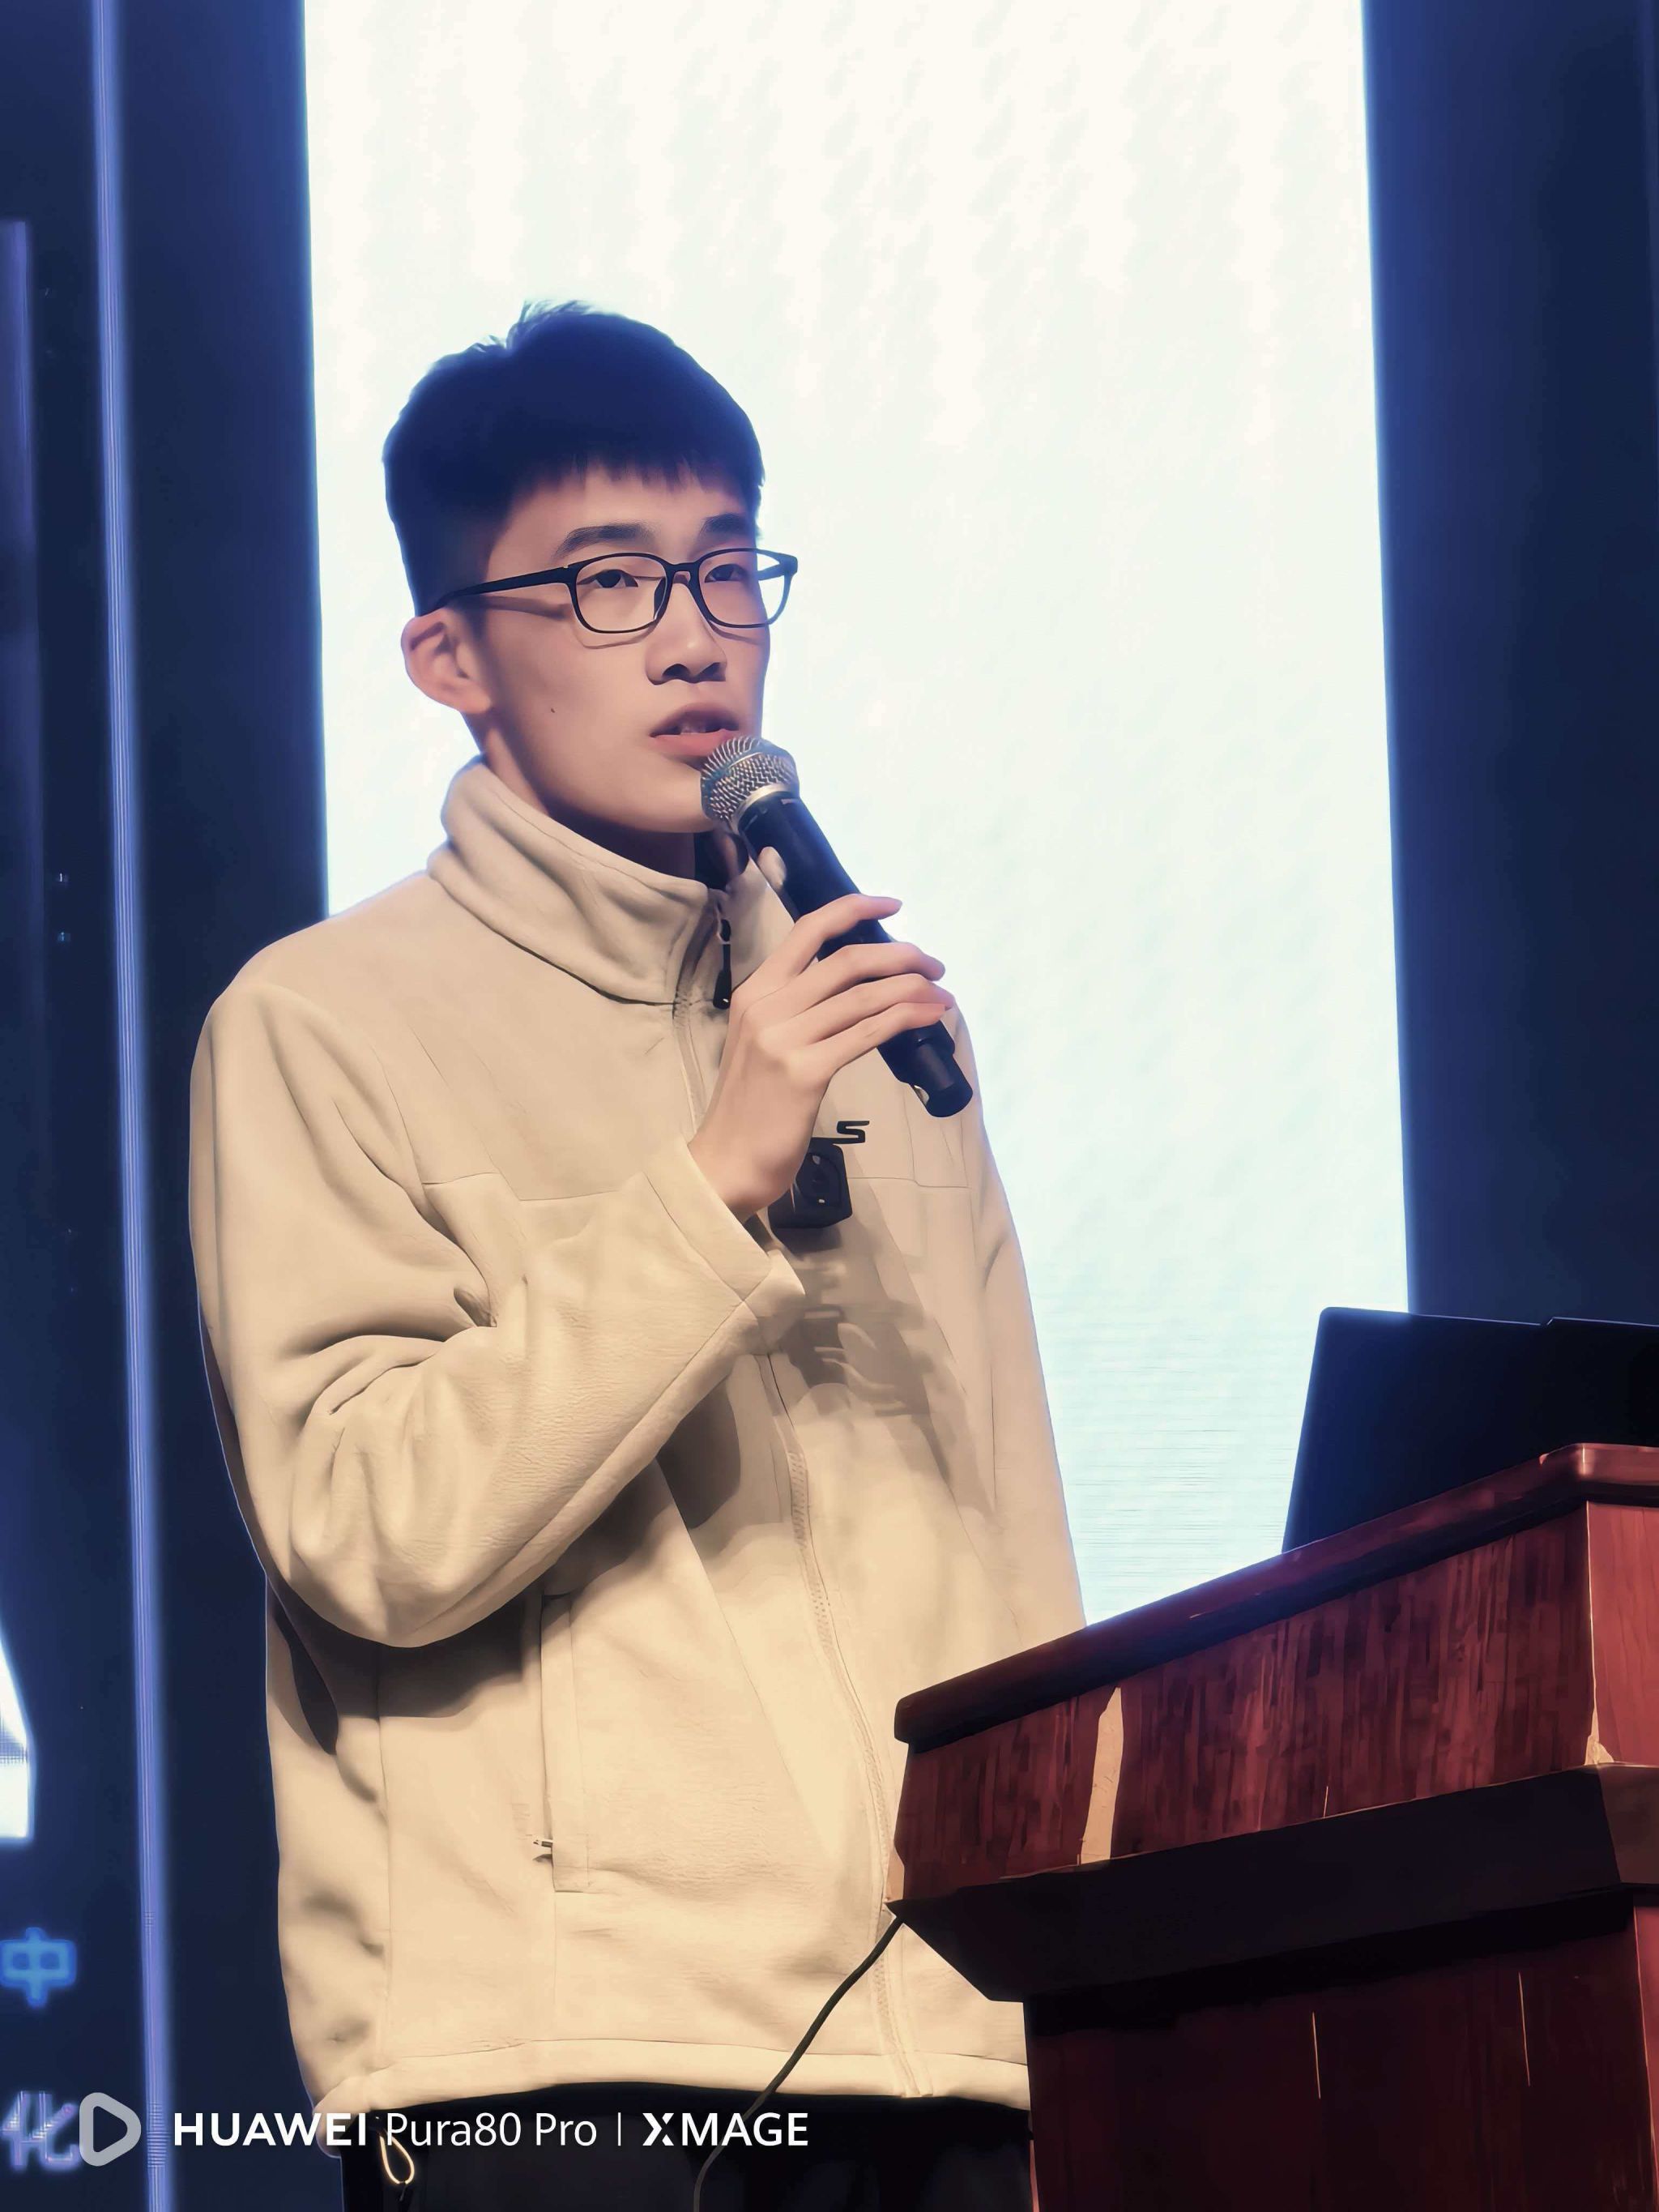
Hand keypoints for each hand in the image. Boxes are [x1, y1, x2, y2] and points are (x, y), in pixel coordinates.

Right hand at [687, 891, 952, 1218]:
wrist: (727, 1160)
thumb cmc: (752, 1106)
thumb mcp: (765, 1042)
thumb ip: (798, 1011)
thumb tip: (858, 990)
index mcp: (756, 991)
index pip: (808, 930)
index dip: (854, 908)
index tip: (893, 905)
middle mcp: (768, 1006)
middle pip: (847, 960)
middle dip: (901, 955)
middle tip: (933, 966)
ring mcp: (785, 1038)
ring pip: (864, 995)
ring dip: (913, 989)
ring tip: (941, 994)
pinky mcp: (806, 1072)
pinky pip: (868, 1033)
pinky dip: (906, 1018)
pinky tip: (929, 1016)